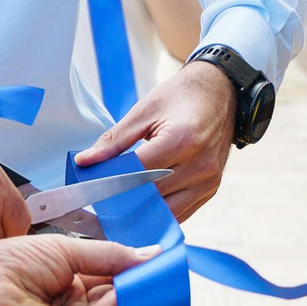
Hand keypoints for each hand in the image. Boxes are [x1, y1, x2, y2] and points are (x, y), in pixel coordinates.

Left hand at [0, 233, 152, 305]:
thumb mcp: (66, 251)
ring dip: (133, 297)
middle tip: (164, 269)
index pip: (111, 286)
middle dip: (139, 287)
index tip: (158, 262)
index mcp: (69, 290)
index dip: (134, 274)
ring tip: (152, 276)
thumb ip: (109, 256)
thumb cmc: (3, 265)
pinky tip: (126, 289)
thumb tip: (148, 255)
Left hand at [74, 60, 233, 219]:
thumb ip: (114, 140)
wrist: (221, 93)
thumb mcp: (145, 111)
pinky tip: (142, 205)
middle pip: (152, 195)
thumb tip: (85, 161)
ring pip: (166, 211)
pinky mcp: (211, 190)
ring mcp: (209, 181)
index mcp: (183, 140)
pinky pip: (181, 212)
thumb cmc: (181, 97)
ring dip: (142, 210)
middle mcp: (200, 165)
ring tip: (119, 204)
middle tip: (99, 199)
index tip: (90, 186)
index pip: (139, 173)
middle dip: (123, 198)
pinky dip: (160, 211)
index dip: (111, 182)